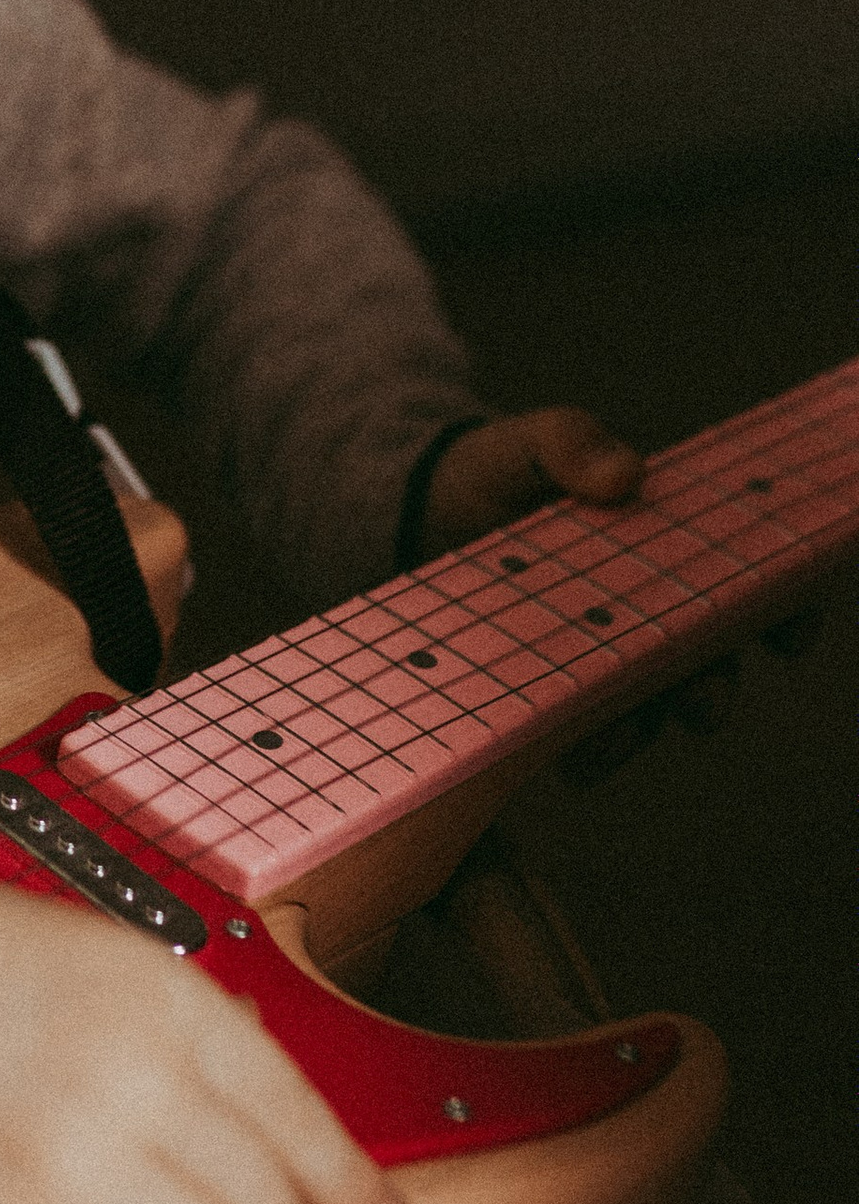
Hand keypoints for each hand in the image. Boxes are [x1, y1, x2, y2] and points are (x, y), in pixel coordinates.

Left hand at [421, 405, 822, 782]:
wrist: (416, 515)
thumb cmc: (491, 474)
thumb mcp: (525, 445)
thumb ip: (569, 442)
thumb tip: (626, 473)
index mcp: (666, 547)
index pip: (748, 583)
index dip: (786, 610)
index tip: (788, 632)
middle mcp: (649, 612)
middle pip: (708, 662)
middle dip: (714, 690)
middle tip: (702, 706)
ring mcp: (602, 657)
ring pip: (649, 710)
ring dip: (641, 734)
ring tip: (610, 746)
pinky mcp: (549, 690)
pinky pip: (583, 735)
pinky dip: (584, 752)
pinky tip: (565, 760)